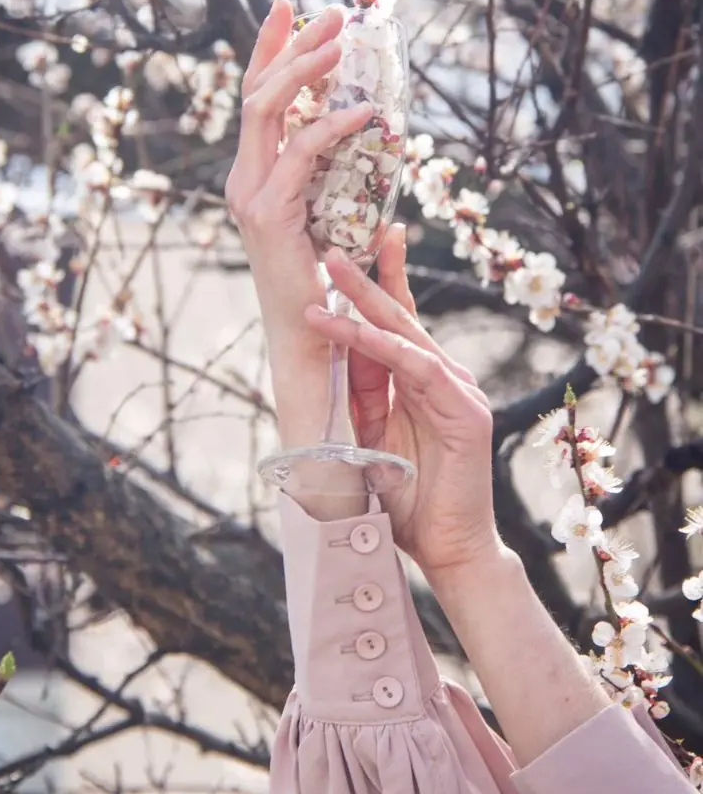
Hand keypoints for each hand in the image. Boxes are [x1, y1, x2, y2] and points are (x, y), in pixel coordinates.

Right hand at [225, 0, 372, 449]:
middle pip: (256, 94)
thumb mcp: (335, 215)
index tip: (290, 7)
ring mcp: (249, 196)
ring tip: (339, 41)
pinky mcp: (266, 215)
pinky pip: (299, 155)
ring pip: (266, 112)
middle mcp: (244, 181)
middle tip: (326, 12)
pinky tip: (366, 113)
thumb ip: (341, 175)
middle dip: (289, 45)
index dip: (270, 49)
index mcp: (256, 177)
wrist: (310, 341)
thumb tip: (377, 132)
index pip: (258, 101)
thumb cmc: (327, 286)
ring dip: (303, 70)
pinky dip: (331, 127)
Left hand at [305, 228, 503, 579]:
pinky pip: (418, 368)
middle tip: (335, 241)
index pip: (396, 323)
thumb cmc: (406, 501)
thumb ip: (359, 397)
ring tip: (330, 272)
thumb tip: (328, 352)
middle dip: (367, 276)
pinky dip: (384, 347)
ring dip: (364, 302)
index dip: (375, 282)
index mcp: (422, 381)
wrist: (447, 551)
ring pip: (406, 335)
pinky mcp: (465, 412)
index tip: (348, 246)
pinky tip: (355, 328)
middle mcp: (445, 378)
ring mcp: (459, 391)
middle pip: (400, 316)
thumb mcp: (370, 437)